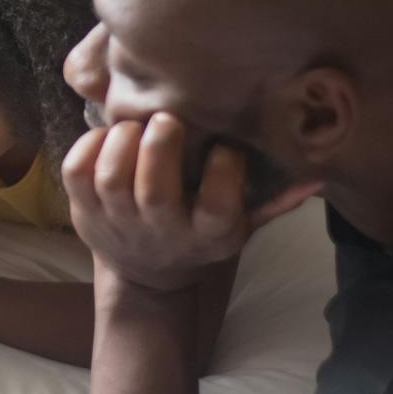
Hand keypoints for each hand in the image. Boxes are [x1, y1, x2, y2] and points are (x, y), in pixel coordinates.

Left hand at [62, 114, 318, 294]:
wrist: (148, 275)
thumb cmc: (200, 234)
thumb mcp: (242, 226)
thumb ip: (274, 201)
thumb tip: (317, 175)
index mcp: (207, 233)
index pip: (218, 206)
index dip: (223, 171)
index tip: (226, 147)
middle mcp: (162, 230)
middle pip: (155, 191)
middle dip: (160, 146)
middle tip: (169, 118)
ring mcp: (118, 222)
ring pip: (111, 178)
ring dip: (122, 141)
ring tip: (137, 124)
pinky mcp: (84, 211)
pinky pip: (76, 173)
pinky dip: (87, 146)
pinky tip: (108, 134)